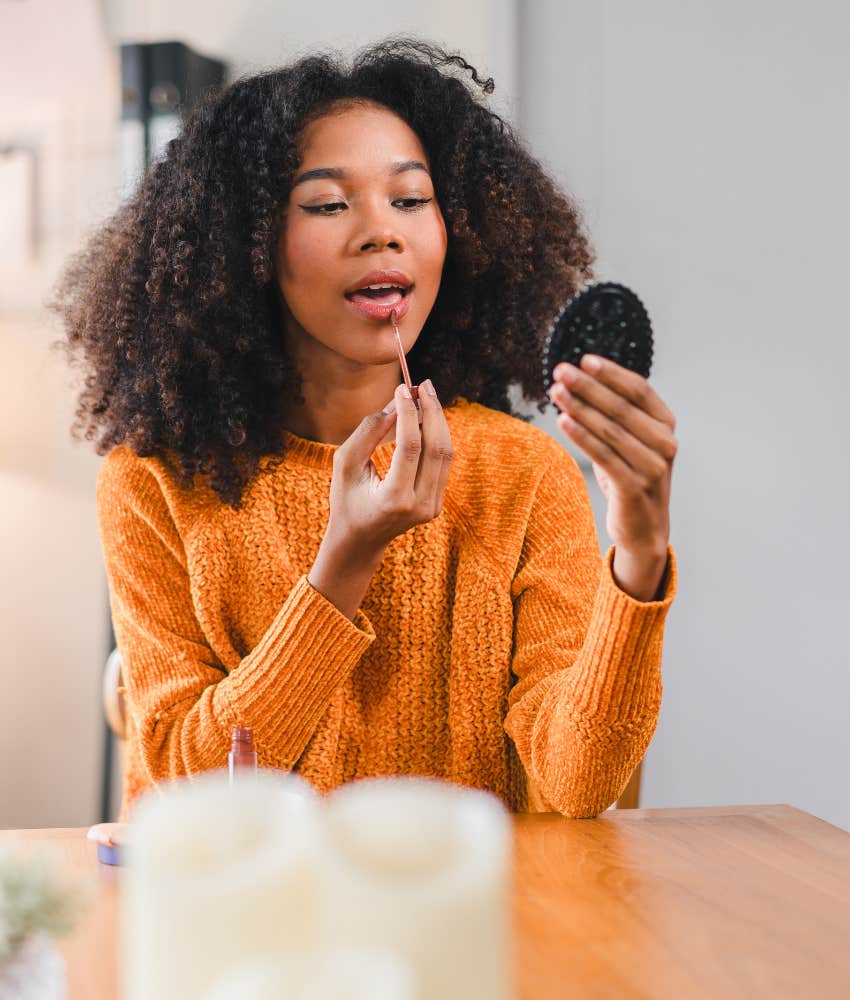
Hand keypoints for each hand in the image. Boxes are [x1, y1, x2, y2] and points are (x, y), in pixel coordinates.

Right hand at [325, 378, 453, 558]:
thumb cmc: (346, 499)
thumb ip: (369, 432)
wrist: (359, 540)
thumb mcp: (345, 464)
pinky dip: (436, 436)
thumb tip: (397, 404)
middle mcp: (420, 505)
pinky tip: (425, 417)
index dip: (409, 413)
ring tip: (425, 395)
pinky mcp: (437, 503)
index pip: (411, 447)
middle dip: (431, 411)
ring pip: (445, 453)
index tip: (402, 388)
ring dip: (437, 420)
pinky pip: (442, 462)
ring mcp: (432, 507)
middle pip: (436, 448)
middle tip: (422, 384)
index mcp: (394, 499)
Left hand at [547, 353, 676, 562]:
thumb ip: (617, 415)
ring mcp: (652, 466)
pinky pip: (602, 454)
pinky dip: (581, 436)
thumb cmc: (631, 477)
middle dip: (587, 386)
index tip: (584, 359)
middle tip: (560, 371)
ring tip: (555, 392)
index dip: (611, 373)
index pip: (639, 389)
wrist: (644, 528)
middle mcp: (665, 443)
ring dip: (579, 407)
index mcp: (666, 425)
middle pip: (621, 406)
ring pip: (609, 429)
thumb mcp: (630, 442)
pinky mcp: (634, 486)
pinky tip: (562, 421)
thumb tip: (580, 380)